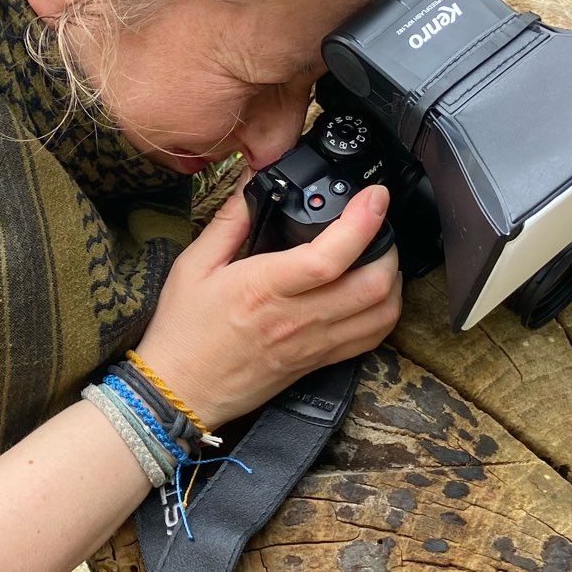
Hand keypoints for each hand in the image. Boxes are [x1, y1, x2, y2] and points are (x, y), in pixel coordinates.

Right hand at [133, 185, 402, 428]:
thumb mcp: (193, 265)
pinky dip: (385, 311)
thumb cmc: (183, 330)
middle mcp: (296, 318)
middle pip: (372, 285)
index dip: (362, 221)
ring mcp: (312, 344)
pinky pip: (371, 339)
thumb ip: (229, 220)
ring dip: (392, 279)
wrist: (179, 390)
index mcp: (263, 288)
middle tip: (376, 222)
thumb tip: (254, 181)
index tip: (373, 196)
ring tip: (378, 254)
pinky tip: (373, 292)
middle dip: (388, 245)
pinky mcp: (318, 361)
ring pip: (381, 313)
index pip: (329, 257)